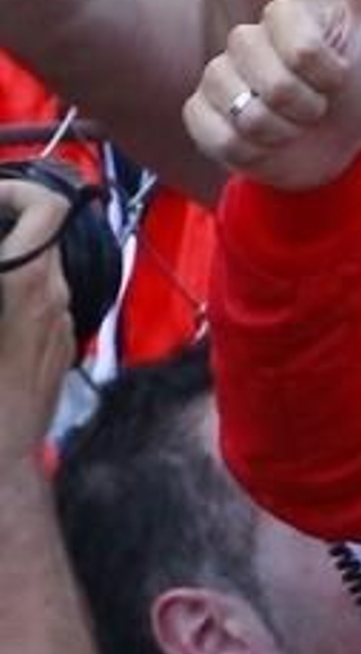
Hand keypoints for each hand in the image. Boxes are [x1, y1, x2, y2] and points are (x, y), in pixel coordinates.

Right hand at [0, 181, 75, 462]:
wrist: (0, 463)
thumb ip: (3, 280)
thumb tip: (4, 261)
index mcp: (30, 288)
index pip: (47, 209)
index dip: (14, 190)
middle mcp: (55, 297)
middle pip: (42, 230)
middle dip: (3, 218)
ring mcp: (60, 320)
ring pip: (42, 262)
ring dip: (7, 251)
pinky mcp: (56, 341)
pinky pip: (41, 294)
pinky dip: (14, 281)